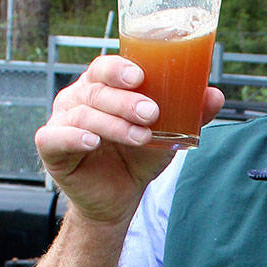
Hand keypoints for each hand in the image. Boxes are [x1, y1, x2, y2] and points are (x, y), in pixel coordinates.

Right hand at [34, 55, 224, 227]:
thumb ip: (190, 114)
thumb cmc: (137, 158)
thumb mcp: (167, 135)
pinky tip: (92, 141)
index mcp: (102, 87)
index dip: (120, 68)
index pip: (106, 67)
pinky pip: (56, 137)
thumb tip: (216, 95)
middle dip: (125, 101)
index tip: (141, 76)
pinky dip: (74, 137)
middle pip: (97, 90)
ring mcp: (61, 120)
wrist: (118, 199)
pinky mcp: (50, 147)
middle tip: (151, 113)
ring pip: (83, 114)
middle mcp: (78, 98)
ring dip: (114, 124)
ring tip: (141, 137)